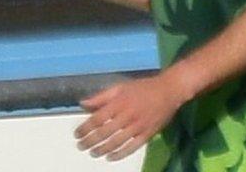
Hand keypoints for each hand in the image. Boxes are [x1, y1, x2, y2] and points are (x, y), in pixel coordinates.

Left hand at [74, 72, 190, 160]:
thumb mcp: (120, 87)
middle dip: (90, 141)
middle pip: (105, 132)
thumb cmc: (143, 88)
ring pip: (116, 142)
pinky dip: (120, 154)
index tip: (77, 134)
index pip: (97, 118)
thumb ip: (101, 96)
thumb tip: (82, 103)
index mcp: (119, 102)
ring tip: (93, 153)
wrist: (168, 90)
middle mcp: (127, 115)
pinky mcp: (147, 134)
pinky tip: (111, 157)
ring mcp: (138, 126)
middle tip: (81, 146)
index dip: (85, 128)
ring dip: (102, 149)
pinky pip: (132, 147)